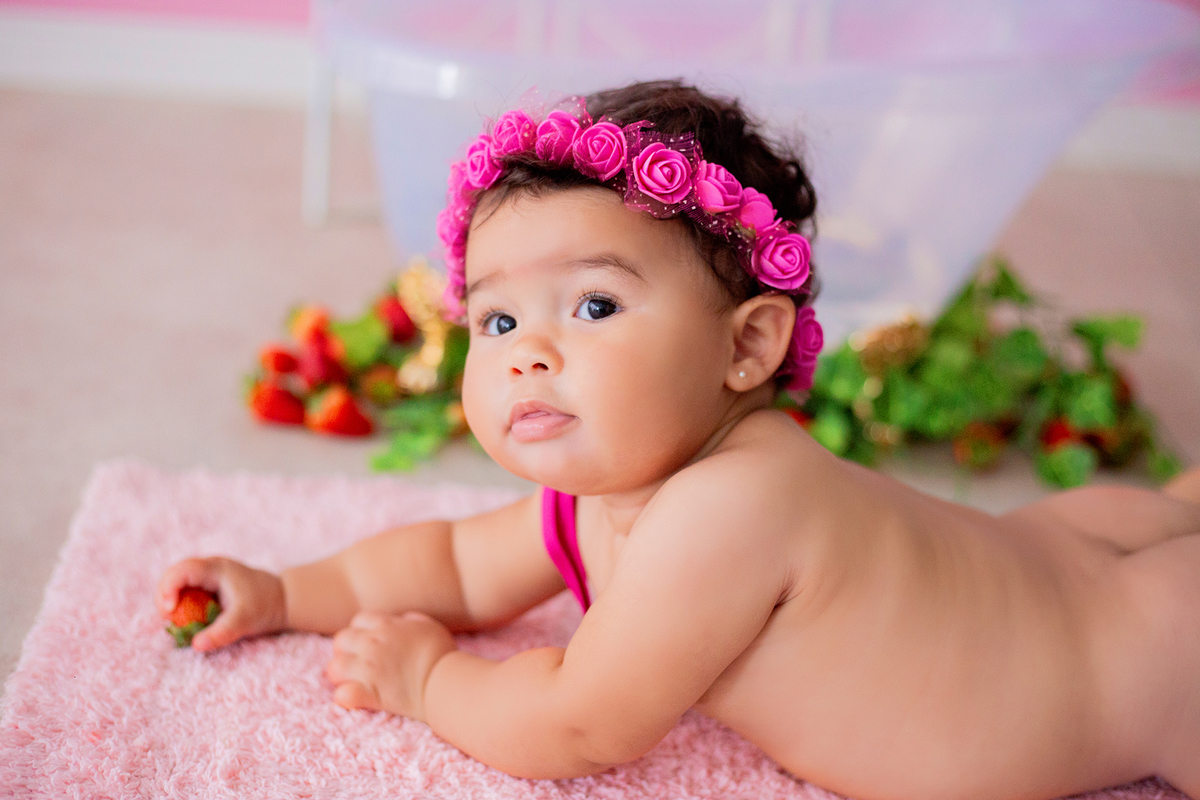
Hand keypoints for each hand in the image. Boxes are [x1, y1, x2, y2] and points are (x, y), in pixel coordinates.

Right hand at [157, 557, 285, 651]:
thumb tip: (196, 645)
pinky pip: (186, 592)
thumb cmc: (265, 606)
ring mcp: (207, 576)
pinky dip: (181, 605)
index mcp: (217, 569)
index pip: (183, 570)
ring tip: (175, 620)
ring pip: (177, 583)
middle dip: (165, 596)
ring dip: (172, 601)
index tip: (170, 611)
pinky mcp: (208, 586)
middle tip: (168, 619)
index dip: (168, 588)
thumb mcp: (245, 621)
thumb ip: (221, 633)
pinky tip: (186, 619)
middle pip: (174, 575)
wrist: (283, 599)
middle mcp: (209, 568)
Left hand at [324, 611, 456, 720]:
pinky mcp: (370, 693)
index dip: (360, 631)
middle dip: (345, 650)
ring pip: (334, 668)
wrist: (445, 680)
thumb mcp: (427, 625)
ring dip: (341, 674)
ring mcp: (368, 670)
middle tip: (356, 661)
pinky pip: (342, 695)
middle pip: (340, 641)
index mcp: (386, 626)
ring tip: (352, 680)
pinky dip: (344, 697)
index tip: (368, 642)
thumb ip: (408, 620)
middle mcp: (372, 645)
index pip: (358, 621)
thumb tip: (400, 621)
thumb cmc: (441, 652)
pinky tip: (353, 697)